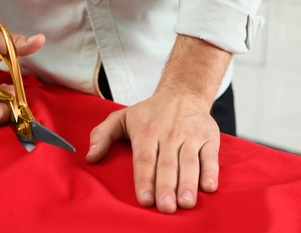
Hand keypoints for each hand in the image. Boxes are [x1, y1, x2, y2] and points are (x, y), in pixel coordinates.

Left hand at [86, 35, 230, 213]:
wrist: (182, 94)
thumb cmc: (149, 112)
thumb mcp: (121, 117)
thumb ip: (102, 135)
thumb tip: (90, 156)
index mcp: (146, 131)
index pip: (144, 158)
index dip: (144, 179)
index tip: (144, 199)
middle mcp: (168, 134)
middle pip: (167, 163)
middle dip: (166, 186)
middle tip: (165, 207)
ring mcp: (190, 135)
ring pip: (189, 161)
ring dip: (188, 183)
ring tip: (185, 202)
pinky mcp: (208, 137)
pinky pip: (210, 156)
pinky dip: (211, 171)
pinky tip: (208, 187)